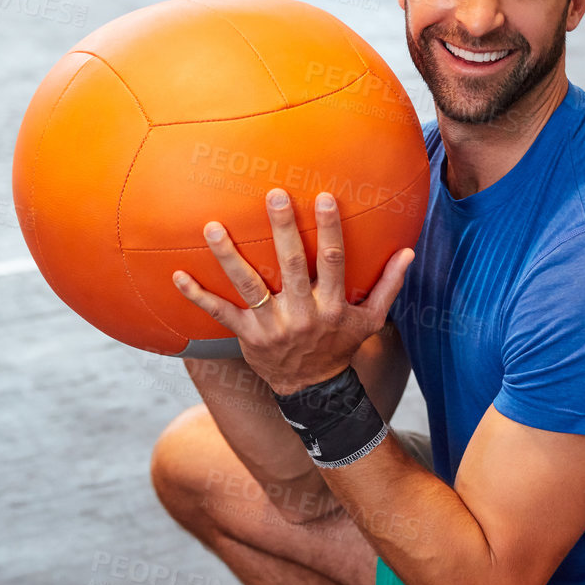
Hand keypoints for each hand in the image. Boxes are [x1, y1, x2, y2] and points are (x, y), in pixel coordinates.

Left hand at [173, 189, 413, 396]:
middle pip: (290, 266)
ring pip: (248, 285)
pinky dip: (197, 295)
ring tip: (212, 227)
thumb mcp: (371, 320)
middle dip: (282, 229)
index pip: (331, 261)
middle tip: (274, 195)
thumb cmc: (341, 346)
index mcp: (331, 305)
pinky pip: (220, 313)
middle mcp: (301, 313)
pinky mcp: (247, 336)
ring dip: (229, 256)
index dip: (329, 229)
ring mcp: (271, 325)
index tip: (323, 197)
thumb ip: (389, 285)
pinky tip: (177, 275)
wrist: (314, 389)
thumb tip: (408, 252)